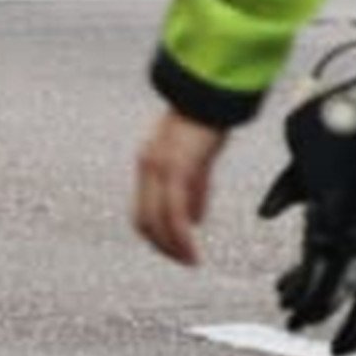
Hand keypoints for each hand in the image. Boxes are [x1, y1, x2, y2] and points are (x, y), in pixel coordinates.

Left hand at [132, 109, 226, 266]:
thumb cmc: (208, 120)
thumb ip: (195, 189)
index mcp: (150, 166)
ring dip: (173, 246)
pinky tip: (192, 246)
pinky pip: (174, 211)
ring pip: (158, 221)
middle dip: (163, 246)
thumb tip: (195, 219)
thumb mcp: (200, 159)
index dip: (158, 234)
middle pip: (145, 221)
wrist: (211, 94)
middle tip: (183, 261)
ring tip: (189, 260)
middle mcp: (149, 169)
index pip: (145, 211)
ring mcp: (160, 170)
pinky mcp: (176, 169)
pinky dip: (181, 235)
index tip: (176, 249)